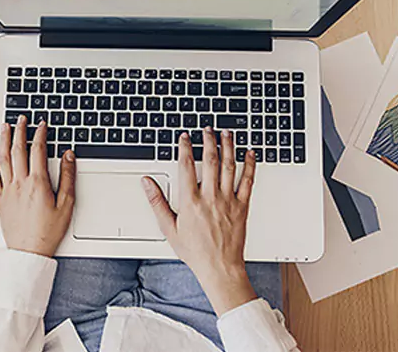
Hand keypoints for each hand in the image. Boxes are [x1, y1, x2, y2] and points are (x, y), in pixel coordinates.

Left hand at [0, 116, 75, 256]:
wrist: (29, 252)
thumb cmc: (48, 232)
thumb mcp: (67, 204)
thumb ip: (68, 177)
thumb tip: (69, 156)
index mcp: (38, 183)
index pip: (38, 150)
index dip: (40, 134)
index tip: (42, 124)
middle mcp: (20, 183)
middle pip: (18, 150)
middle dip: (20, 130)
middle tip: (21, 119)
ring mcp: (7, 190)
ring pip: (3, 158)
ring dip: (4, 140)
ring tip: (5, 126)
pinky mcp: (0, 199)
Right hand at [142, 128, 257, 315]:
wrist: (219, 267)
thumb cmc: (195, 251)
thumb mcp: (169, 228)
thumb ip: (157, 202)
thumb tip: (147, 183)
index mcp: (191, 201)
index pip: (186, 166)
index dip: (185, 148)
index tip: (185, 137)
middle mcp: (210, 197)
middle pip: (210, 160)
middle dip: (208, 140)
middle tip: (207, 129)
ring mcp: (228, 200)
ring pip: (229, 166)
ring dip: (228, 146)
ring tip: (226, 133)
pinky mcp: (242, 206)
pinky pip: (248, 181)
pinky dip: (250, 165)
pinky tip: (250, 153)